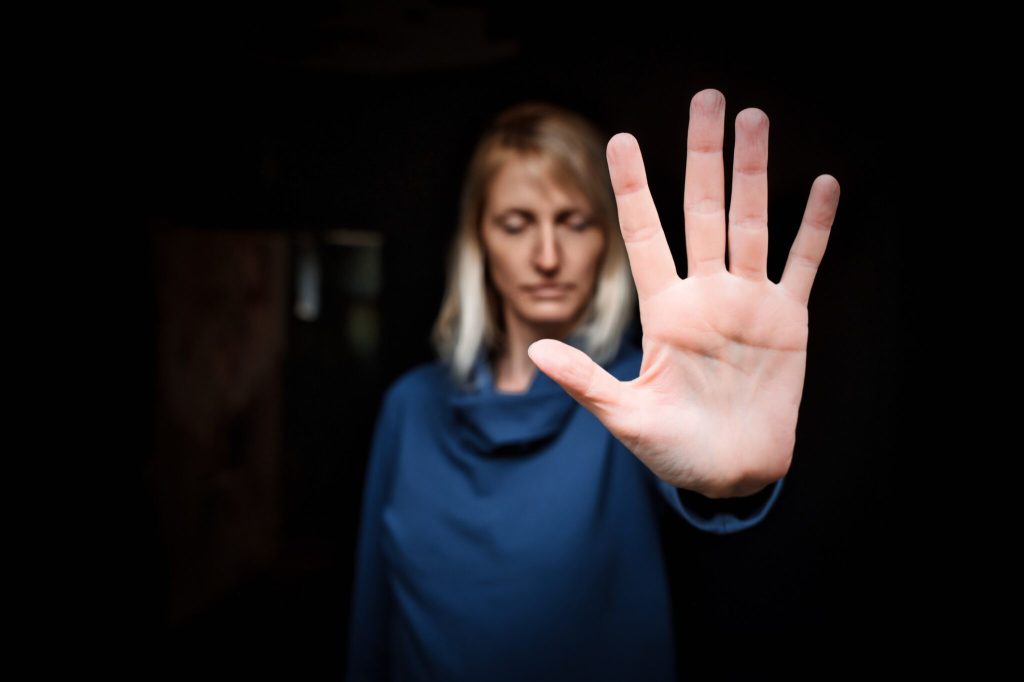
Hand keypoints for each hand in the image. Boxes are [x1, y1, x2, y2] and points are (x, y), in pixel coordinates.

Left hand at [527, 88, 839, 498]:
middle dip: (704, 155)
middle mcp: (705, 294)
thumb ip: (587, 383)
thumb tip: (537, 352)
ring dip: (753, 174)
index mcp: (664, 311)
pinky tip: (822, 186)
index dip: (633, 188)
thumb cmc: (674, 450)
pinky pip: (801, 264)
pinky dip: (813, 228)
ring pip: (750, 224)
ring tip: (754, 119)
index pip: (644, 235)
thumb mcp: (627, 418)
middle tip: (707, 99)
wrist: (731, 474)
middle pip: (702, 210)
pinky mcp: (786, 321)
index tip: (621, 140)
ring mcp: (747, 303)